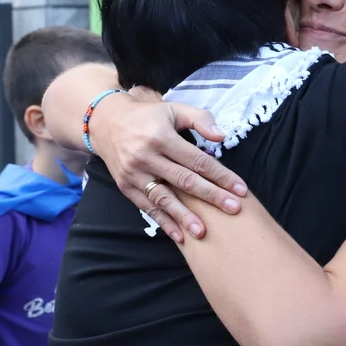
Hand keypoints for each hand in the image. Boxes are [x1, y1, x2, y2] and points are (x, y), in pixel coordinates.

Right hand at [89, 91, 247, 242]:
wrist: (105, 123)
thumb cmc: (148, 116)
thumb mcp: (174, 109)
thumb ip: (200, 119)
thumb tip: (221, 136)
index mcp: (162, 137)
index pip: (198, 160)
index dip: (221, 175)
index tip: (240, 189)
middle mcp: (147, 157)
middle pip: (184, 181)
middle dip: (211, 196)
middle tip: (233, 209)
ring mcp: (134, 174)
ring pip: (164, 198)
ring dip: (184, 216)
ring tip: (203, 232)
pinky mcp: (125, 187)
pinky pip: (147, 207)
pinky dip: (164, 222)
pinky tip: (180, 236)